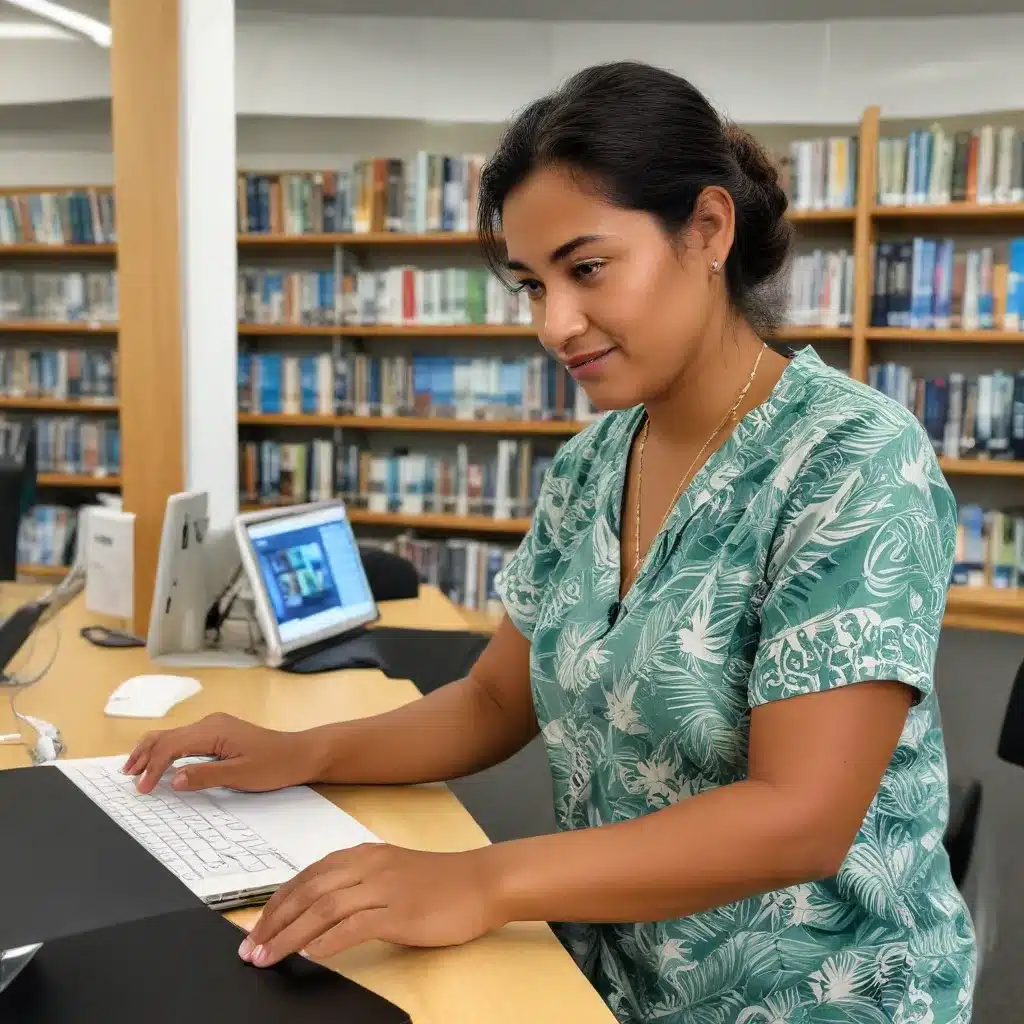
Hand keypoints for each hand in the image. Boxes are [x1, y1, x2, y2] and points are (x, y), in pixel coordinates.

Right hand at [122, 713, 321, 793]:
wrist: (300, 754)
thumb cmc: (274, 765)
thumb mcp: (239, 775)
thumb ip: (205, 776)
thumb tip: (173, 779)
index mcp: (213, 730)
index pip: (172, 746)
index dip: (153, 767)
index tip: (142, 789)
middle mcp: (211, 723)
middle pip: (167, 736)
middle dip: (144, 755)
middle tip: (127, 776)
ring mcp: (214, 726)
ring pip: (173, 735)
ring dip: (153, 751)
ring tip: (135, 769)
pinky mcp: (218, 733)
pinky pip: (185, 739)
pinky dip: (167, 750)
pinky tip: (161, 763)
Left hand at [238, 843, 505, 967]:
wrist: (482, 882)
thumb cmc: (439, 882)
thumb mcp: (392, 872)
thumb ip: (358, 881)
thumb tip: (318, 907)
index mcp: (364, 855)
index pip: (307, 876)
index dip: (277, 903)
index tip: (255, 927)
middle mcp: (369, 866)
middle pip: (308, 891)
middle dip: (274, 921)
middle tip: (250, 948)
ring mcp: (384, 888)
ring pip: (324, 907)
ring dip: (290, 934)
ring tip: (268, 956)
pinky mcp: (400, 912)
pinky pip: (356, 925)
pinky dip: (329, 940)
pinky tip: (312, 954)